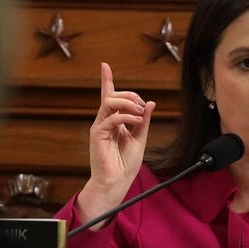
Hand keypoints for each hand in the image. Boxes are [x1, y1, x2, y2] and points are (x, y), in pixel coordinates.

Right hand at [75, 62, 153, 220]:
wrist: (117, 181)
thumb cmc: (126, 164)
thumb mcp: (140, 138)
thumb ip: (144, 121)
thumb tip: (151, 103)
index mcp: (114, 121)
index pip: (109, 96)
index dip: (107, 80)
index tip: (104, 65)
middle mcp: (105, 121)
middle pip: (112, 96)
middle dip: (130, 95)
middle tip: (144, 106)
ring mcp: (100, 127)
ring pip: (109, 102)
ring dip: (128, 103)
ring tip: (141, 113)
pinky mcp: (98, 134)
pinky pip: (112, 117)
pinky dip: (126, 116)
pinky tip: (137, 120)